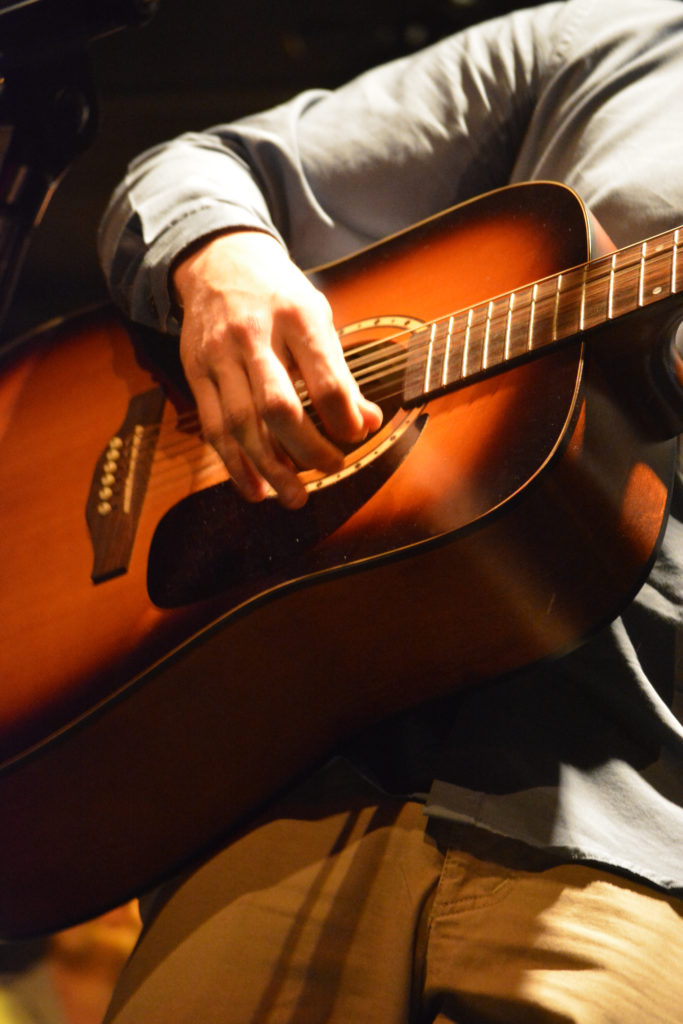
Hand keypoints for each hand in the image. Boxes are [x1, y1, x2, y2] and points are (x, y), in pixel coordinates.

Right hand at [172, 230, 381, 508]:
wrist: (218, 261)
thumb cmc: (279, 296)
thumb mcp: (318, 315)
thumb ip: (340, 370)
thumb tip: (369, 422)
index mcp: (296, 316)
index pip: (324, 376)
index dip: (343, 415)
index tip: (356, 435)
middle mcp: (253, 335)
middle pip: (278, 407)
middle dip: (308, 448)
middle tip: (333, 469)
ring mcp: (218, 356)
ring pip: (240, 425)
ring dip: (269, 468)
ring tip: (295, 497)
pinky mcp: (195, 374)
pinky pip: (213, 429)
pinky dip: (234, 465)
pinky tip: (256, 489)